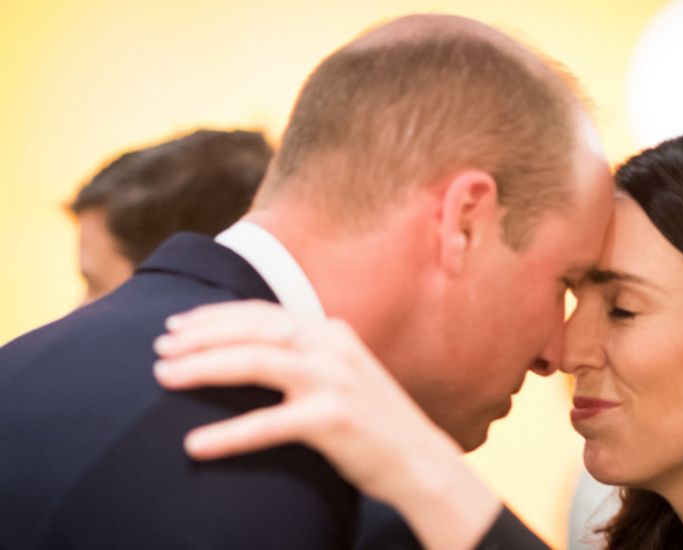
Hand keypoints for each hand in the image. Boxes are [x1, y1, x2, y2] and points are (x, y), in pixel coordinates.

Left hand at [153, 300, 499, 549]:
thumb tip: (247, 351)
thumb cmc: (371, 422)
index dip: (216, 316)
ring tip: (163, 378)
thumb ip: (303, 357)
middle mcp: (332, 347)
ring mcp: (335, 380)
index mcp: (331, 332)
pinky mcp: (334, 419)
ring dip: (204, 368)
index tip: (177, 326)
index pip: (263, 313)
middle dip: (201, 335)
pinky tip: (196, 445)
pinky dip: (229, 435)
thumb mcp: (340, 374)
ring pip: (256, 363)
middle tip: (160, 348)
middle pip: (253, 330)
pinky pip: (269, 424)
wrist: (419, 460)